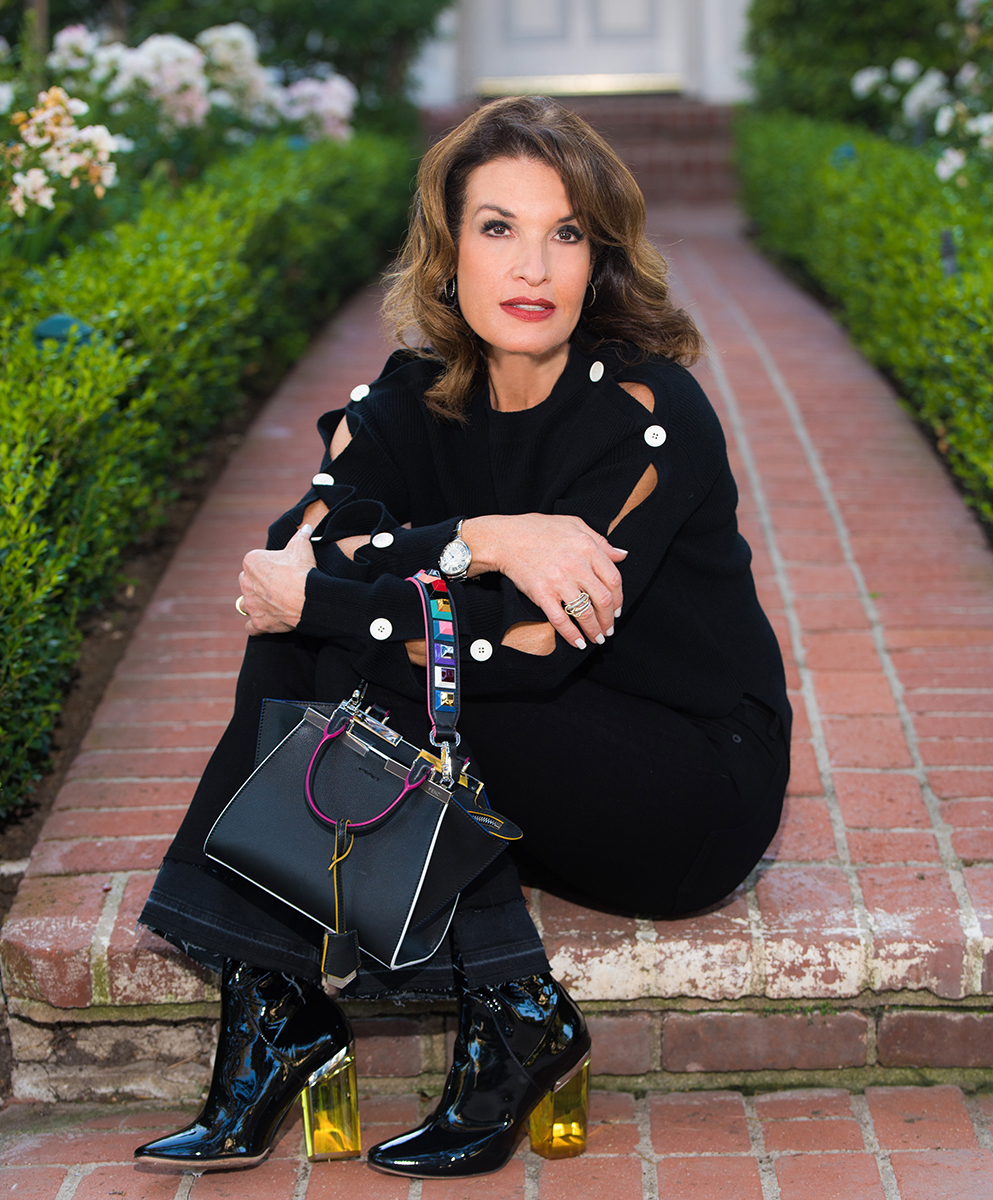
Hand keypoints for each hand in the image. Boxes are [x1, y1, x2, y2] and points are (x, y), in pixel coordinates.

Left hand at [238, 523, 314, 634]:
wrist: (308, 597)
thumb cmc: (302, 570)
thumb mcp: (301, 547)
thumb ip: (301, 536)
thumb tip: (306, 527)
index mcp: (252, 562)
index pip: (254, 563)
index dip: (268, 567)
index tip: (281, 570)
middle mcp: (245, 582)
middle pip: (247, 582)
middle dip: (258, 584)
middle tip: (277, 586)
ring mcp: (250, 604)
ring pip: (247, 603)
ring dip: (256, 603)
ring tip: (273, 603)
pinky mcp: (257, 622)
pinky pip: (250, 626)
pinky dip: (256, 625)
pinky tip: (266, 621)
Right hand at [462, 513, 626, 647]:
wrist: (504, 539)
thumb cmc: (537, 529)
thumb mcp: (574, 524)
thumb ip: (600, 540)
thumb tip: (622, 554)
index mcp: (587, 547)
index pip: (613, 579)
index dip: (619, 599)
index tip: (617, 610)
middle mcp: (576, 565)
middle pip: (603, 600)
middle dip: (609, 619)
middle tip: (609, 629)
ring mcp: (559, 581)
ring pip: (585, 613)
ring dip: (595, 630)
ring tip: (597, 639)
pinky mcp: (542, 594)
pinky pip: (561, 620)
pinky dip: (572, 635)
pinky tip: (578, 643)